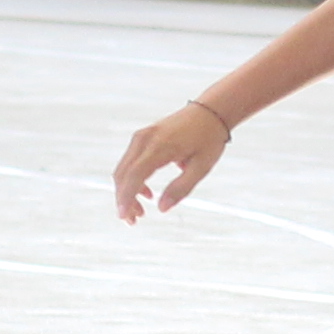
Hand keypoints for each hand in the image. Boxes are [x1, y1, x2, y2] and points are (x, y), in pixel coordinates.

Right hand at [111, 97, 231, 218]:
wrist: (209, 112)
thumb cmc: (208, 139)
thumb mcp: (201, 167)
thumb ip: (181, 188)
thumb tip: (161, 208)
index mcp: (160, 146)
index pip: (135, 175)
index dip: (127, 197)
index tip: (124, 216)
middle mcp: (144, 139)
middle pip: (123, 174)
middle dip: (124, 199)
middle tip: (134, 220)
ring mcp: (141, 136)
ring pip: (124, 169)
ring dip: (127, 191)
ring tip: (140, 211)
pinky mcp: (142, 137)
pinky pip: (130, 162)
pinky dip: (132, 179)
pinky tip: (147, 193)